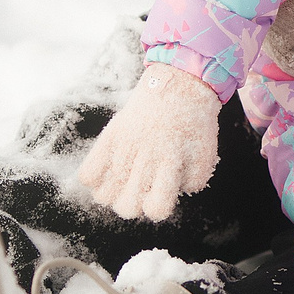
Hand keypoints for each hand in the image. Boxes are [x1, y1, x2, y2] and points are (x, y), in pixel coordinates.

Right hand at [77, 62, 221, 220]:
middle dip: (133, 205)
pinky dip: (93, 178)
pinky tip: (107, 169)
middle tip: (138, 188)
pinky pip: (87, 174)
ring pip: (104, 196)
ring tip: (122, 180)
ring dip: (112, 194)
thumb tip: (173, 193)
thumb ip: (193, 181)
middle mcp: (147, 159)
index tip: (158, 194)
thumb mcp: (205, 154)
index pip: (156, 209)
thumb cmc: (194, 122)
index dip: (157, 208)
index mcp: (172, 164)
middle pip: (127, 208)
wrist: (180, 83)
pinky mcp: (110, 136)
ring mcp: (126, 147)